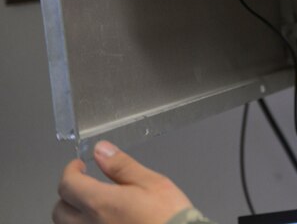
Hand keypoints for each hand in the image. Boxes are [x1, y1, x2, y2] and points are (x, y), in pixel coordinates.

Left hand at [53, 140, 192, 223]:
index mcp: (100, 203)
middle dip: (68, 192)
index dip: (71, 170)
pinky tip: (101, 219)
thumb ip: (121, 166)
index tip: (79, 165)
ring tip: (91, 203)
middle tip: (83, 182)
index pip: (68, 184)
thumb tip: (101, 150)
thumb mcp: (150, 182)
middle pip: (59, 210)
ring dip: (72, 213)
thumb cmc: (167, 216)